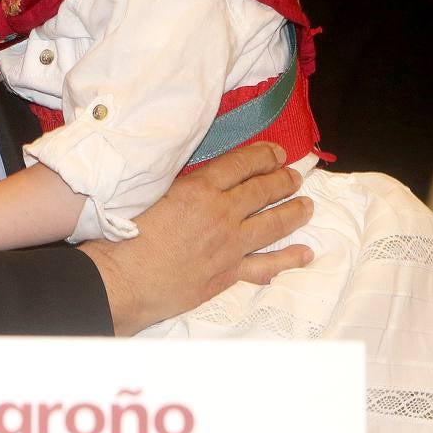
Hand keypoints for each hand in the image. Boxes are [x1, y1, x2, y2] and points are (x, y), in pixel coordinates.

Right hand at [79, 141, 312, 335]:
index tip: (277, 152)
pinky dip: (288, 259)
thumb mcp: (152, 195)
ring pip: (272, 225)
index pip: (241, 164)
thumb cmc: (126, 236)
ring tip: (307, 205)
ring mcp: (229, 246)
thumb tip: (200, 180)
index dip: (263, 155)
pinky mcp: (229, 273)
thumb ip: (182, 187)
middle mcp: (221, 214)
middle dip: (283, 180)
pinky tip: (304, 254)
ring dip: (293, 213)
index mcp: (199, 189)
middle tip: (295, 176)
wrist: (125, 280)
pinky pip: (266, 265)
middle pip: (262, 191)